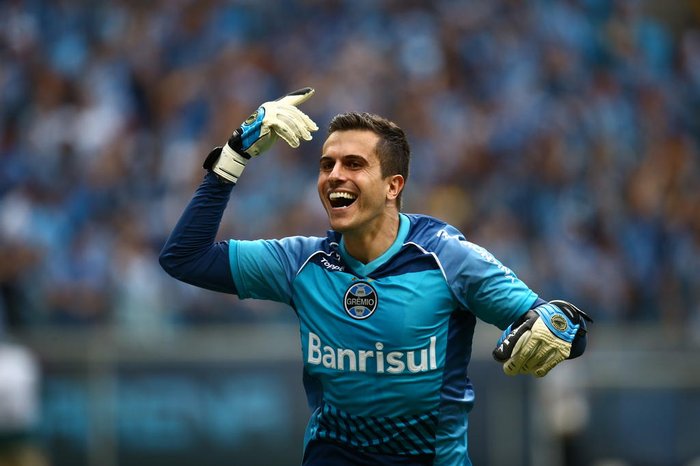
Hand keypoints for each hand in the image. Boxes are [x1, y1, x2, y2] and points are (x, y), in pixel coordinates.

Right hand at [204, 87, 318, 182]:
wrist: (244, 145)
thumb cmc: (260, 137)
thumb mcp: (276, 128)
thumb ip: (286, 123)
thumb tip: (304, 126)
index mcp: (273, 106)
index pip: (290, 99)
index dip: (301, 95)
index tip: (311, 91)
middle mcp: (271, 106)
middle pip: (293, 112)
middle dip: (305, 121)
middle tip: (314, 130)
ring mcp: (269, 113)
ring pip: (290, 120)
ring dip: (300, 130)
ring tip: (307, 138)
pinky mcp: (267, 121)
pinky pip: (284, 128)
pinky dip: (291, 136)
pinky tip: (295, 143)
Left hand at [492, 300, 591, 376]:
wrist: (565, 317)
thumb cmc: (540, 322)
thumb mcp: (527, 319)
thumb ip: (515, 332)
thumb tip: (500, 349)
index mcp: (531, 325)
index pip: (516, 339)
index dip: (506, 350)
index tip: (499, 358)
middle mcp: (542, 334)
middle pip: (525, 354)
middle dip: (515, 364)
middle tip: (508, 370)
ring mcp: (553, 343)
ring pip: (535, 361)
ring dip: (526, 368)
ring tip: (521, 369)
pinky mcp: (562, 351)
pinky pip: (548, 365)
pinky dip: (540, 371)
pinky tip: (534, 372)